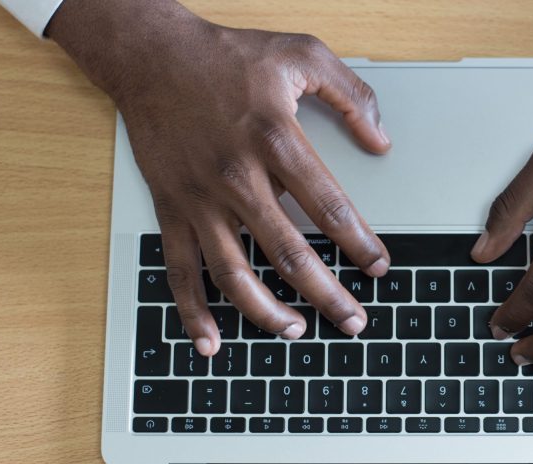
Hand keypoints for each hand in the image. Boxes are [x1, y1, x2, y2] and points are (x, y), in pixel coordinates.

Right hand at [49, 0, 390, 355]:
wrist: (151, 55)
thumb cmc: (227, 56)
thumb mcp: (301, 54)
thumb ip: (350, 95)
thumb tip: (381, 140)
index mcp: (275, 139)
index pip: (329, 207)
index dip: (359, 243)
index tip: (378, 266)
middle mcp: (237, 176)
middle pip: (289, 253)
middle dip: (327, 294)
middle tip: (354, 321)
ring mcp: (200, 198)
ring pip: (235, 272)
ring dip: (267, 312)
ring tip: (297, 331)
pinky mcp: (171, 209)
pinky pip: (180, 269)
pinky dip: (192, 310)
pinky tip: (211, 340)